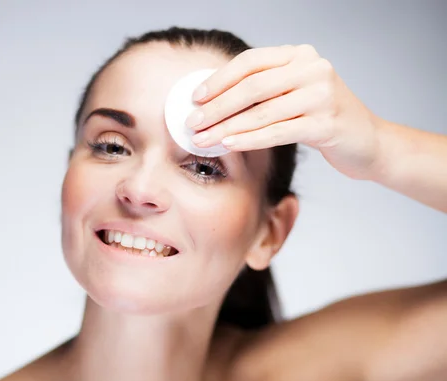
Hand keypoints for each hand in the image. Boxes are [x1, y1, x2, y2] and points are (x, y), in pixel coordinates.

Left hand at [187, 45, 383, 179]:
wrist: (367, 141)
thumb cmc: (321, 118)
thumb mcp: (294, 93)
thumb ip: (263, 89)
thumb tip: (210, 101)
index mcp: (300, 55)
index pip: (250, 62)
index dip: (219, 80)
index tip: (195, 98)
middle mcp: (313, 68)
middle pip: (252, 87)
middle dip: (217, 107)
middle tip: (192, 123)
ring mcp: (322, 95)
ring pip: (262, 112)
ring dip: (226, 127)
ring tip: (203, 139)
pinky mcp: (327, 123)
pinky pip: (278, 132)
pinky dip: (249, 139)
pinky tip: (229, 145)